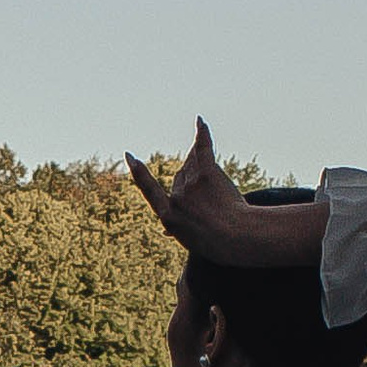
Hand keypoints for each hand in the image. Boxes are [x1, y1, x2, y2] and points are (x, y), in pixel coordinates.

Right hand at [127, 123, 323, 271]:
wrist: (236, 240)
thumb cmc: (219, 245)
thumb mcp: (192, 241)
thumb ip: (177, 229)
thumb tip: (165, 232)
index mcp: (168, 217)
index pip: (149, 189)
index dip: (139, 172)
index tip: (130, 156)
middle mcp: (176, 199)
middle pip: (181, 174)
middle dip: (194, 178)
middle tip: (215, 197)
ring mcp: (190, 185)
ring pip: (192, 162)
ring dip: (201, 163)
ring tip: (218, 183)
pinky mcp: (206, 174)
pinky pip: (203, 148)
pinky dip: (202, 133)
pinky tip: (201, 121)